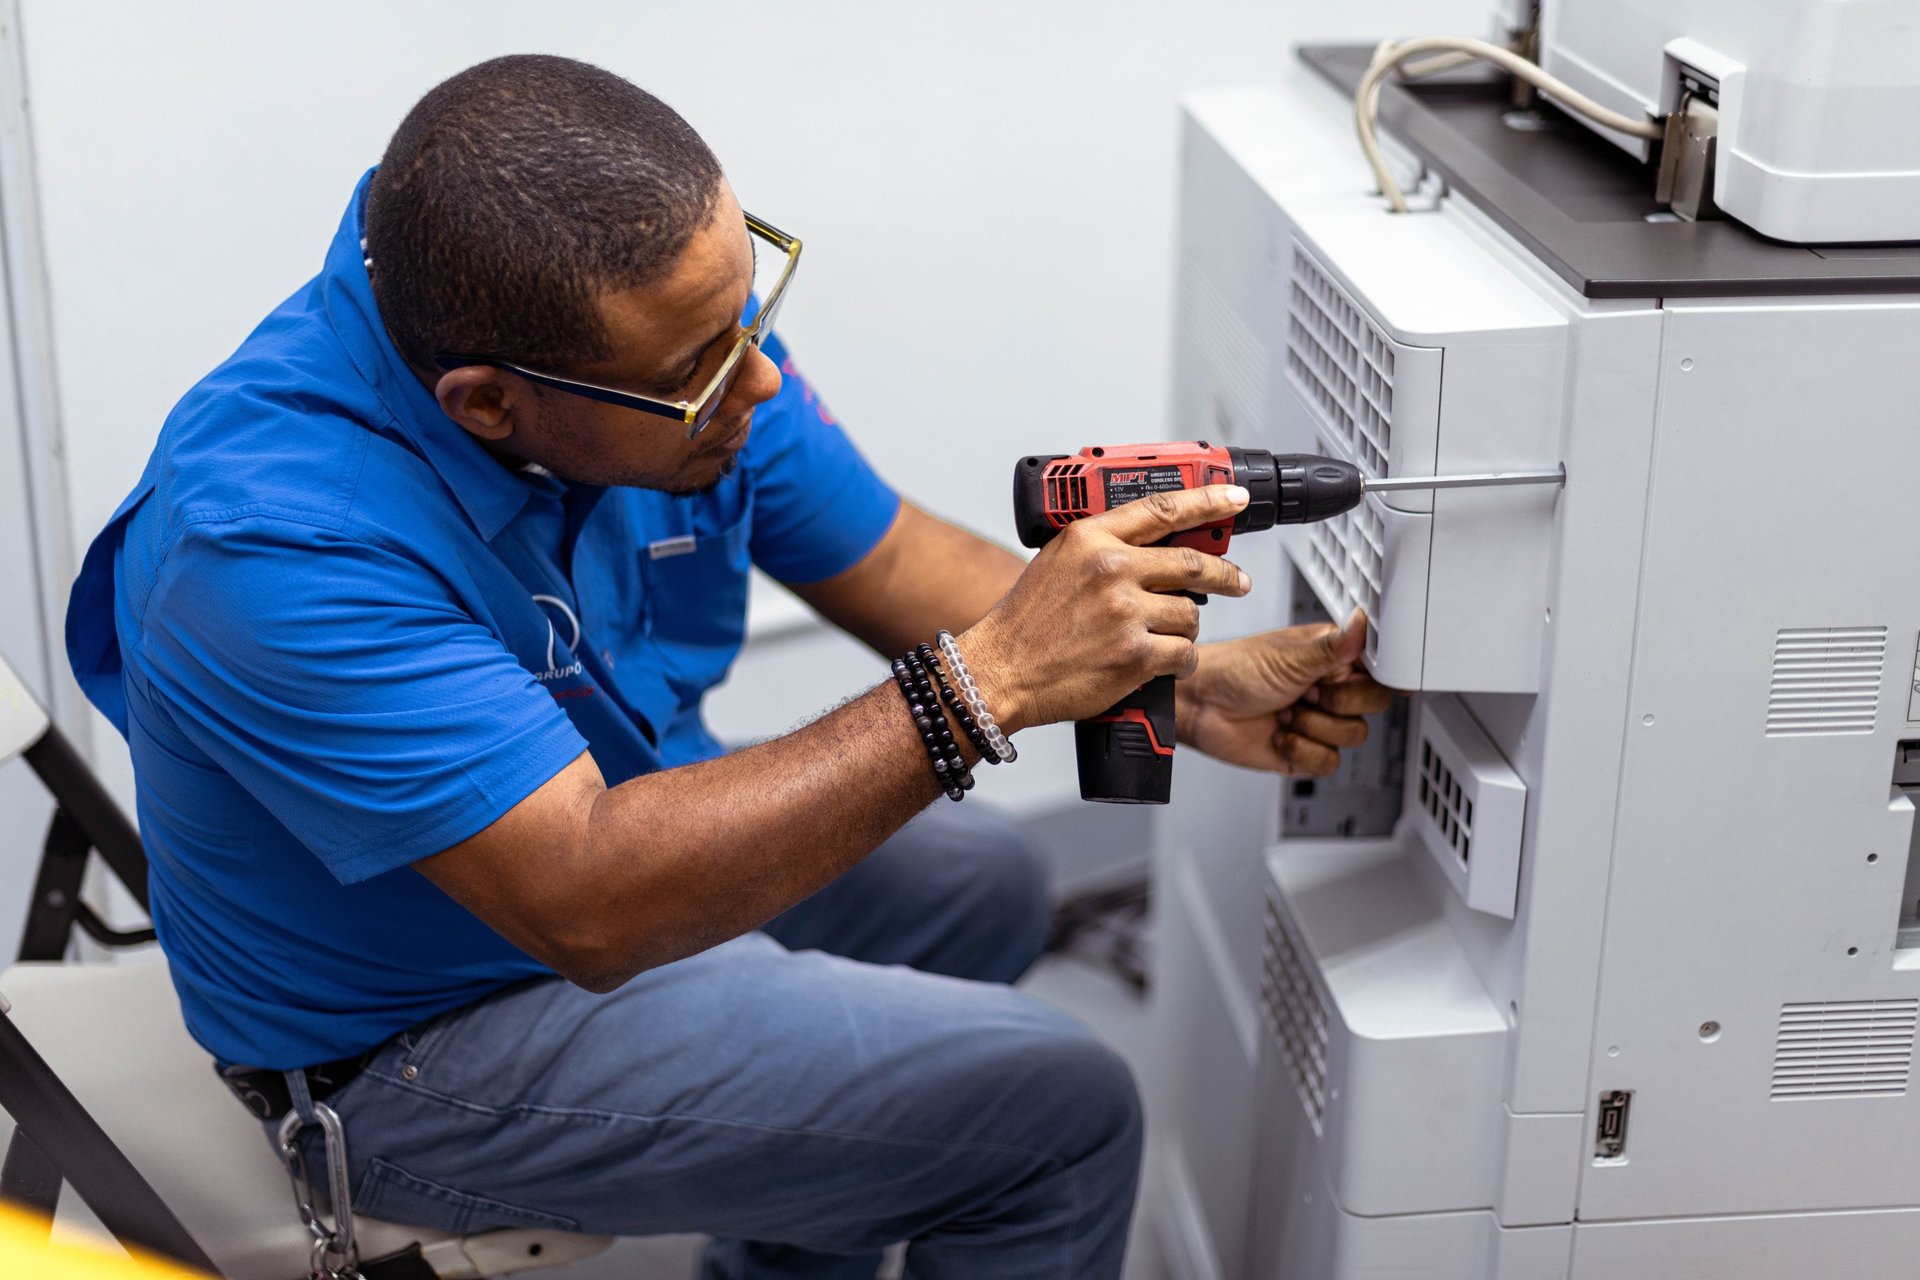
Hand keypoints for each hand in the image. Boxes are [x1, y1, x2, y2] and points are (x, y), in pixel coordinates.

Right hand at [960, 485, 1253, 731]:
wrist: (1000, 671)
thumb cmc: (1026, 623)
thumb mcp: (1057, 561)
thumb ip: (1103, 545)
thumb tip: (1156, 541)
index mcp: (1091, 538)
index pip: (1164, 508)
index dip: (1208, 501)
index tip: (1233, 500)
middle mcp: (1110, 569)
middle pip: (1193, 562)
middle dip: (1225, 575)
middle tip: (1236, 580)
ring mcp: (1124, 612)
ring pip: (1190, 614)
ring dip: (1187, 627)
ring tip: (1166, 635)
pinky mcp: (1133, 655)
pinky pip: (1184, 654)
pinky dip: (1181, 661)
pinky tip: (1164, 663)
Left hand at [1178, 610, 1394, 776]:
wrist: (1201, 705)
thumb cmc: (1235, 669)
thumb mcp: (1289, 656)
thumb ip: (1334, 646)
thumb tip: (1363, 620)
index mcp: (1333, 657)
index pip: (1379, 668)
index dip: (1376, 676)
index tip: (1371, 679)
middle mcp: (1331, 689)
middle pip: (1374, 704)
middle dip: (1337, 702)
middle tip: (1306, 692)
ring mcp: (1320, 722)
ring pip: (1353, 736)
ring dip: (1313, 725)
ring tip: (1284, 712)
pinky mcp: (1307, 752)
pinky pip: (1330, 762)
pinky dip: (1302, 751)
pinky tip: (1280, 735)